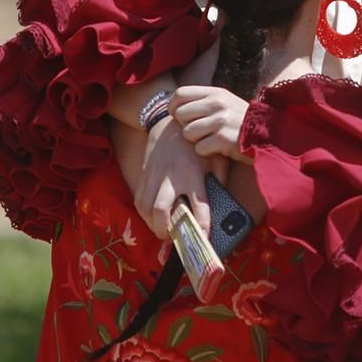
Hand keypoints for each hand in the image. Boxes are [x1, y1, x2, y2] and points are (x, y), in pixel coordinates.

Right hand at [130, 117, 226, 240]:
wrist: (170, 122)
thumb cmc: (197, 143)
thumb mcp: (215, 158)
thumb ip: (219, 181)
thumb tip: (223, 206)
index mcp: (192, 173)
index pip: (198, 204)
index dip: (201, 224)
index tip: (204, 237)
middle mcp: (171, 176)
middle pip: (161, 209)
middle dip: (165, 230)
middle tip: (173, 238)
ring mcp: (154, 176)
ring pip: (146, 208)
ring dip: (152, 225)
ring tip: (163, 231)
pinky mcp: (144, 175)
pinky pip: (139, 200)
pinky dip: (144, 214)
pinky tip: (153, 219)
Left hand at [169, 86, 251, 164]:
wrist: (268, 136)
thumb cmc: (240, 121)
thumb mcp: (225, 103)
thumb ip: (203, 101)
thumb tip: (175, 105)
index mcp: (215, 93)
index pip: (180, 94)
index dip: (173, 106)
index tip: (177, 116)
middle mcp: (217, 104)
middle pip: (180, 114)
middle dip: (185, 126)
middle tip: (199, 131)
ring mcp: (220, 121)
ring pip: (187, 132)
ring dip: (195, 140)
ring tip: (210, 139)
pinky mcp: (223, 139)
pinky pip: (199, 148)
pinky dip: (205, 151)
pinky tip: (217, 148)